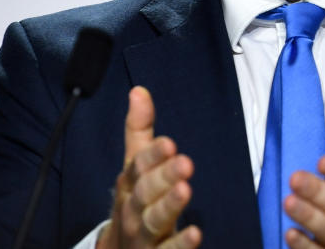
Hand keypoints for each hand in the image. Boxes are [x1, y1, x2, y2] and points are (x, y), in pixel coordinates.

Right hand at [97, 86, 201, 248]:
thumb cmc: (134, 200)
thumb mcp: (136, 166)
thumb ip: (139, 130)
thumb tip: (139, 90)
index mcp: (129, 183)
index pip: (138, 165)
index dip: (152, 155)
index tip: (169, 143)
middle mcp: (132, 208)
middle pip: (144, 192)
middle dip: (162, 177)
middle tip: (185, 162)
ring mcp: (142, 235)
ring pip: (153, 220)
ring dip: (169, 205)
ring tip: (186, 190)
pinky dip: (180, 244)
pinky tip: (196, 233)